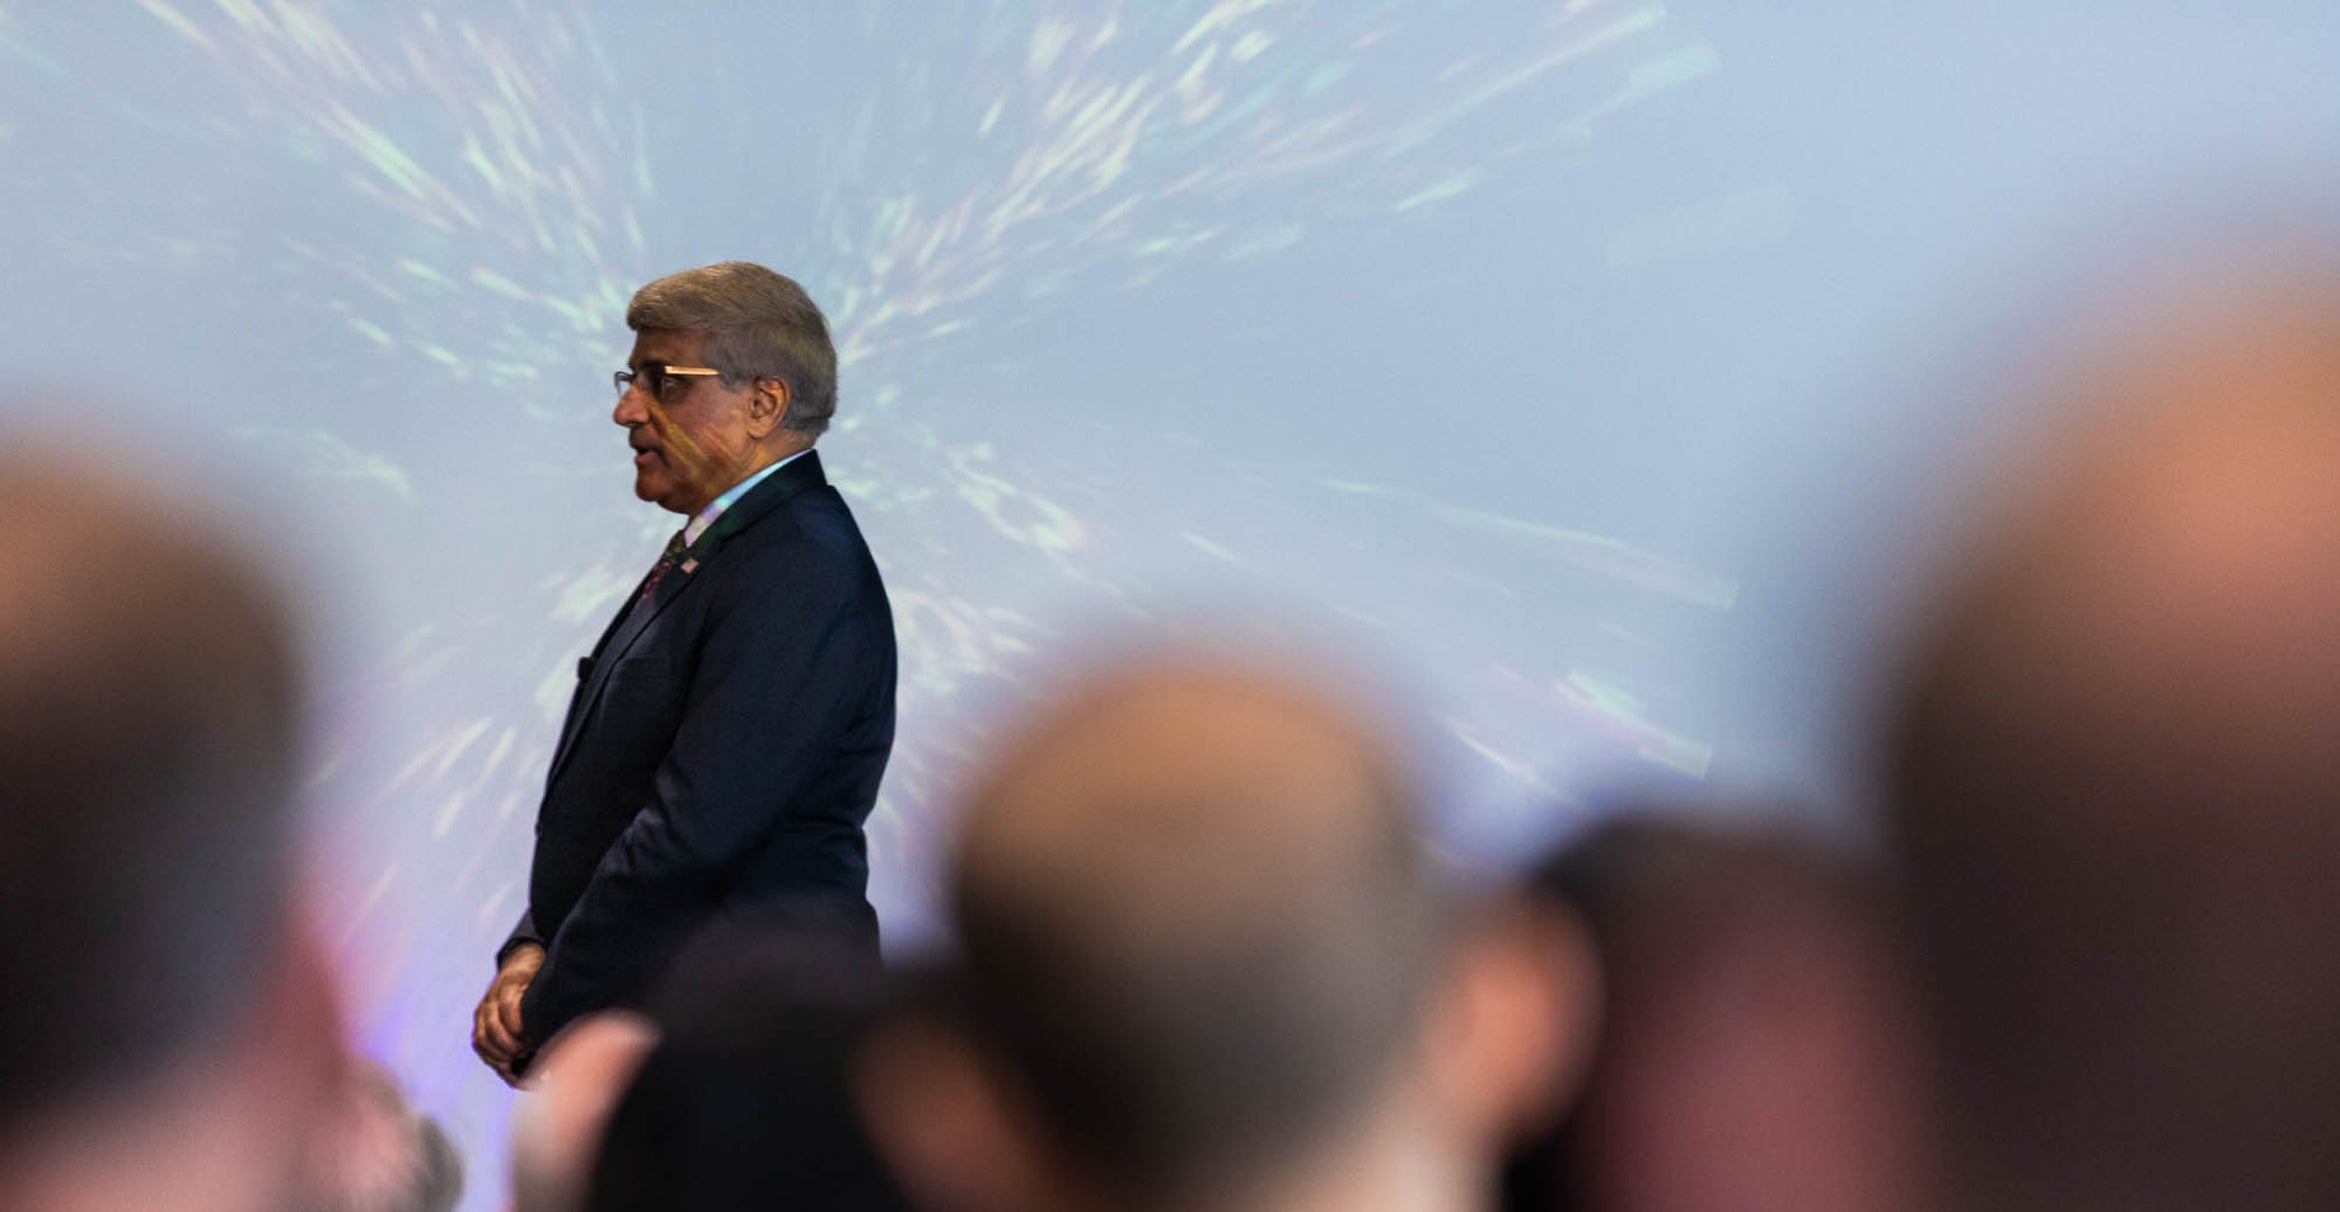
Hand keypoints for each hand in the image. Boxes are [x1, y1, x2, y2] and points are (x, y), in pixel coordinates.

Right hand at [473, 942, 544, 1085]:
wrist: (521, 959)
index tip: (533, 1042)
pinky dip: (491, 1058)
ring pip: (482, 1039)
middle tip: (528, 1056)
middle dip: (510, 1048)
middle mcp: (492, 997)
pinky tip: (507, 1068)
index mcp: (510, 983)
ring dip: (499, 1057)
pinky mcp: (479, 1019)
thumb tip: (558, 1024)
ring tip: (518, 1066)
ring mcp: (483, 1009)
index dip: (519, 1028)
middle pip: (492, 1028)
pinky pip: (479, 1042)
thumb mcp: (547, 979)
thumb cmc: (541, 973)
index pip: (509, 1007)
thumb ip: (548, 999)